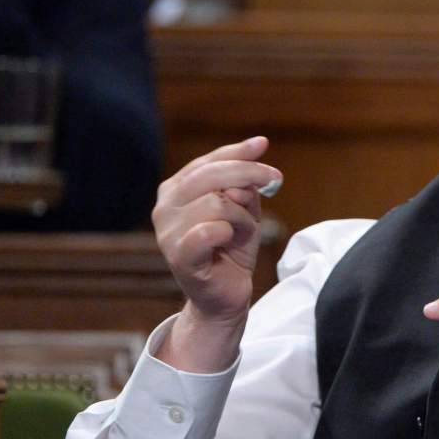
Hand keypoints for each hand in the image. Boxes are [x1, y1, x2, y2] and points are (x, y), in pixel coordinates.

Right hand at [152, 136, 280, 323]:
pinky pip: (210, 230)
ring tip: (241, 232)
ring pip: (216, 202)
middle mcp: (164, 208)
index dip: (237, 152)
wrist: (227, 294)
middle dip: (248, 174)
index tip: (262, 144)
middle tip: (274, 180)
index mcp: (175, 191)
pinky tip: (227, 241)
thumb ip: (244, 182)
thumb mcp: (244, 209)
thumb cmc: (232, 249)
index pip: (206, 162)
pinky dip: (229, 232)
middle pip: (210, 175)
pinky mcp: (179, 256)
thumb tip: (254, 151)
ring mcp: (167, 233)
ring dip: (242, 215)